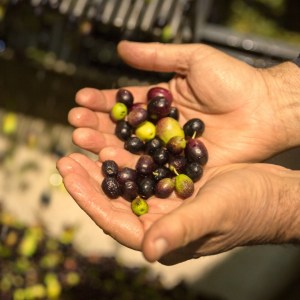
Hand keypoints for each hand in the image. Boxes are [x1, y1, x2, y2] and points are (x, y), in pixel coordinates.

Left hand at [56, 152, 299, 264]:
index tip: (68, 176)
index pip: (115, 220)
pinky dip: (128, 155)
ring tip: (84, 144)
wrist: (271, 193)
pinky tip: (116, 140)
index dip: (88, 198)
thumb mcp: (216, 213)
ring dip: (105, 164)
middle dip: (89, 179)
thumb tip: (150, 251)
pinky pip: (143, 169)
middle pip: (114, 199)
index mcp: (163, 235)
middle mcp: (159, 219)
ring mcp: (165, 201)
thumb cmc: (250, 207)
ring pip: (126, 182)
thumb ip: (182, 230)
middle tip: (67, 156)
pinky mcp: (174, 183)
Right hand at [68, 41, 299, 166]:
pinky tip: (110, 162)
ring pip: (131, 149)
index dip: (102, 102)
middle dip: (96, 125)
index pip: (124, 103)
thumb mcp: (192, 59)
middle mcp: (159, 128)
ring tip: (82, 140)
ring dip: (106, 145)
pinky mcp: (179, 167)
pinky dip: (131, 166)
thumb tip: (121, 47)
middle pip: (122, 129)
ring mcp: (168, 149)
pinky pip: (151, 168)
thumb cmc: (233, 81)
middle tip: (75, 124)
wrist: (264, 110)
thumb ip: (157, 56)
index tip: (80, 100)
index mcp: (159, 103)